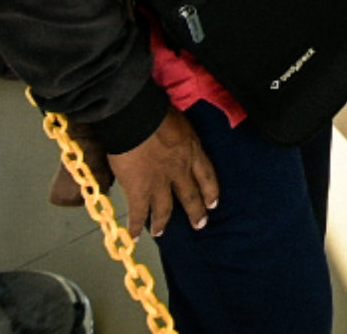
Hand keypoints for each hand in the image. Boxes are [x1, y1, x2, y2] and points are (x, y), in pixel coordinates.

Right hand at [107, 108, 219, 237]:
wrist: (136, 116)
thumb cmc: (154, 109)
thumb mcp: (178, 120)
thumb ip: (178, 135)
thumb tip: (170, 136)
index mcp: (191, 150)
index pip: (206, 175)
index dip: (210, 191)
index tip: (213, 203)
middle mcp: (180, 170)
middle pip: (191, 195)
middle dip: (196, 212)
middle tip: (199, 224)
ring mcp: (160, 183)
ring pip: (166, 209)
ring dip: (163, 222)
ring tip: (160, 232)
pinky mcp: (139, 190)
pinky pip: (139, 213)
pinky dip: (136, 226)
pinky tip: (133, 237)